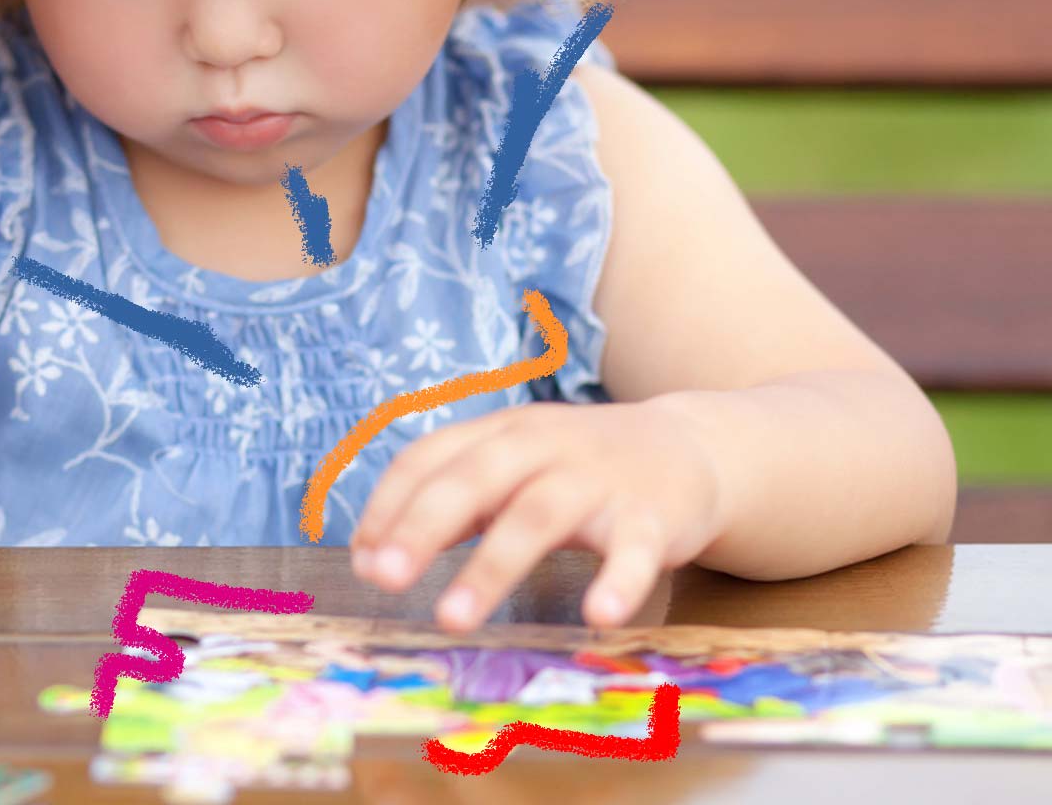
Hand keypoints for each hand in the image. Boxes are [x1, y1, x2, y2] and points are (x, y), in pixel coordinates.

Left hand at [349, 398, 726, 632]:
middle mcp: (543, 446)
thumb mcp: (510, 469)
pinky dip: (618, 580)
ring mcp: (598, 479)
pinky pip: (633, 549)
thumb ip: (448, 505)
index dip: (389, 506)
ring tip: (453, 619)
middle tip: (384, 579)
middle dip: (422, 528)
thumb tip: (372, 555)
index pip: (429, 458)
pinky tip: (599, 614)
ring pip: (538, 515)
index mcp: (500, 432)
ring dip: (492, 566)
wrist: (689, 448)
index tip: (361, 560)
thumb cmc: (577, 468)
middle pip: (473, 479)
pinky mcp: (652, 515)